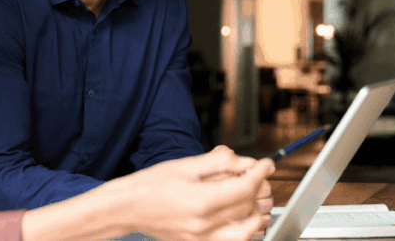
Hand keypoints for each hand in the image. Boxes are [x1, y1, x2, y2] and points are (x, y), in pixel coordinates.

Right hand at [110, 145, 275, 240]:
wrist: (127, 207)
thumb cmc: (151, 185)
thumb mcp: (185, 164)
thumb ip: (218, 162)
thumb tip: (244, 161)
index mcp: (201, 200)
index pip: (245, 188)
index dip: (261, 173)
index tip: (267, 164)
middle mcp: (204, 224)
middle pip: (248, 208)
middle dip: (260, 190)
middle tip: (260, 177)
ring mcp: (201, 238)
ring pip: (246, 233)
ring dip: (257, 216)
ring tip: (257, 201)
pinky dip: (243, 232)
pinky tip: (243, 220)